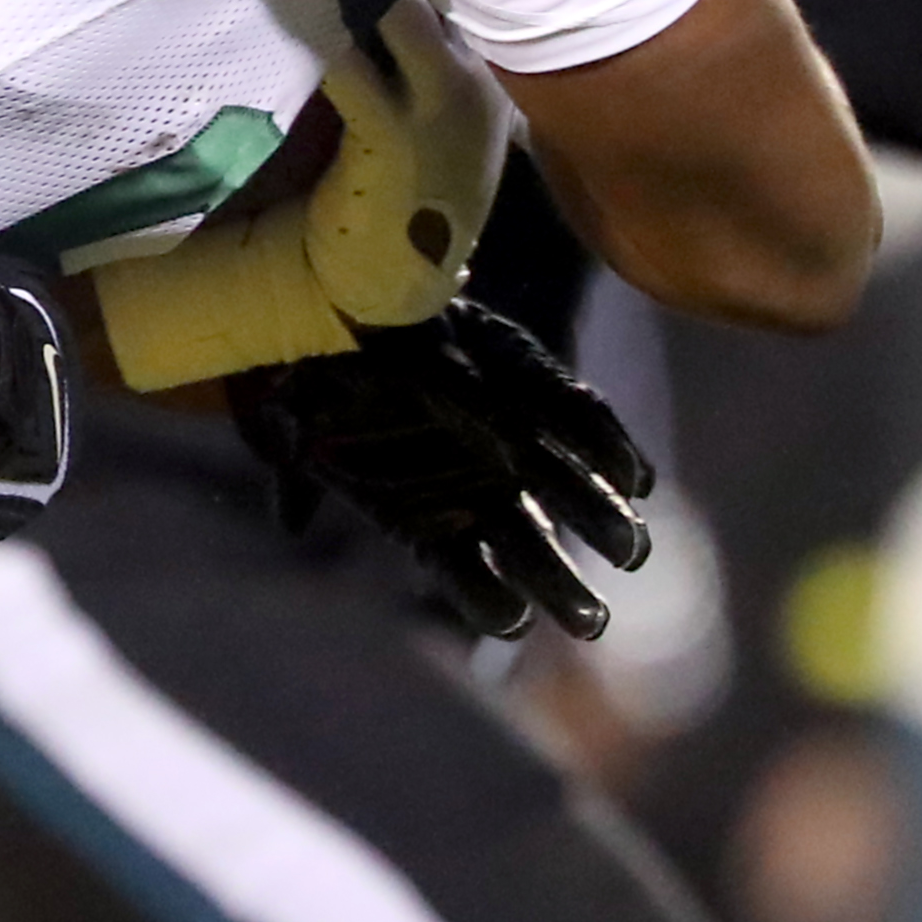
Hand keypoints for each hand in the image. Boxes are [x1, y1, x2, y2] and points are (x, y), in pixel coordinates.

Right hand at [223, 303, 652, 640]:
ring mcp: (514, 444)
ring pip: (565, 495)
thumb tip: (290, 521)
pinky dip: (612, 447)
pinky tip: (635, 477)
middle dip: (561, 588)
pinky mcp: (541, 384)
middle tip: (592, 623)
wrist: (359, 298)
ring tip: (630, 551)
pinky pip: (582, 418)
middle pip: (526, 551)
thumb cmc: (316, 369)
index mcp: (421, 512)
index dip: (485, 596)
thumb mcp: (286, 414)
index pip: (458, 570)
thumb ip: (291, 465)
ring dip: (602, 523)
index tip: (512, 620)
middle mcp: (475, 488)